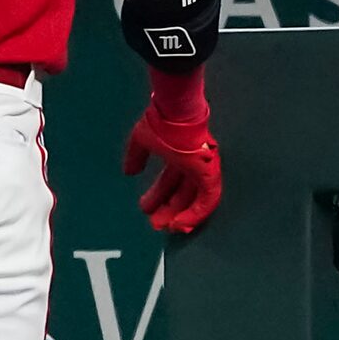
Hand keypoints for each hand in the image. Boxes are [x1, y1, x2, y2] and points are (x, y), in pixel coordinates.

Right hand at [122, 107, 220, 233]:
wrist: (175, 112)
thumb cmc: (160, 123)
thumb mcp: (141, 141)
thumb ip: (136, 157)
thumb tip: (129, 171)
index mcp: (178, 155)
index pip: (171, 182)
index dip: (160, 197)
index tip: (147, 209)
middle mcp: (192, 164)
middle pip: (183, 194)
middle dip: (168, 210)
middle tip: (155, 224)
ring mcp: (202, 169)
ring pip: (196, 200)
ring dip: (182, 216)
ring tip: (168, 227)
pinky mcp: (209, 173)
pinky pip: (207, 200)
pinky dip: (195, 213)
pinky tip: (179, 222)